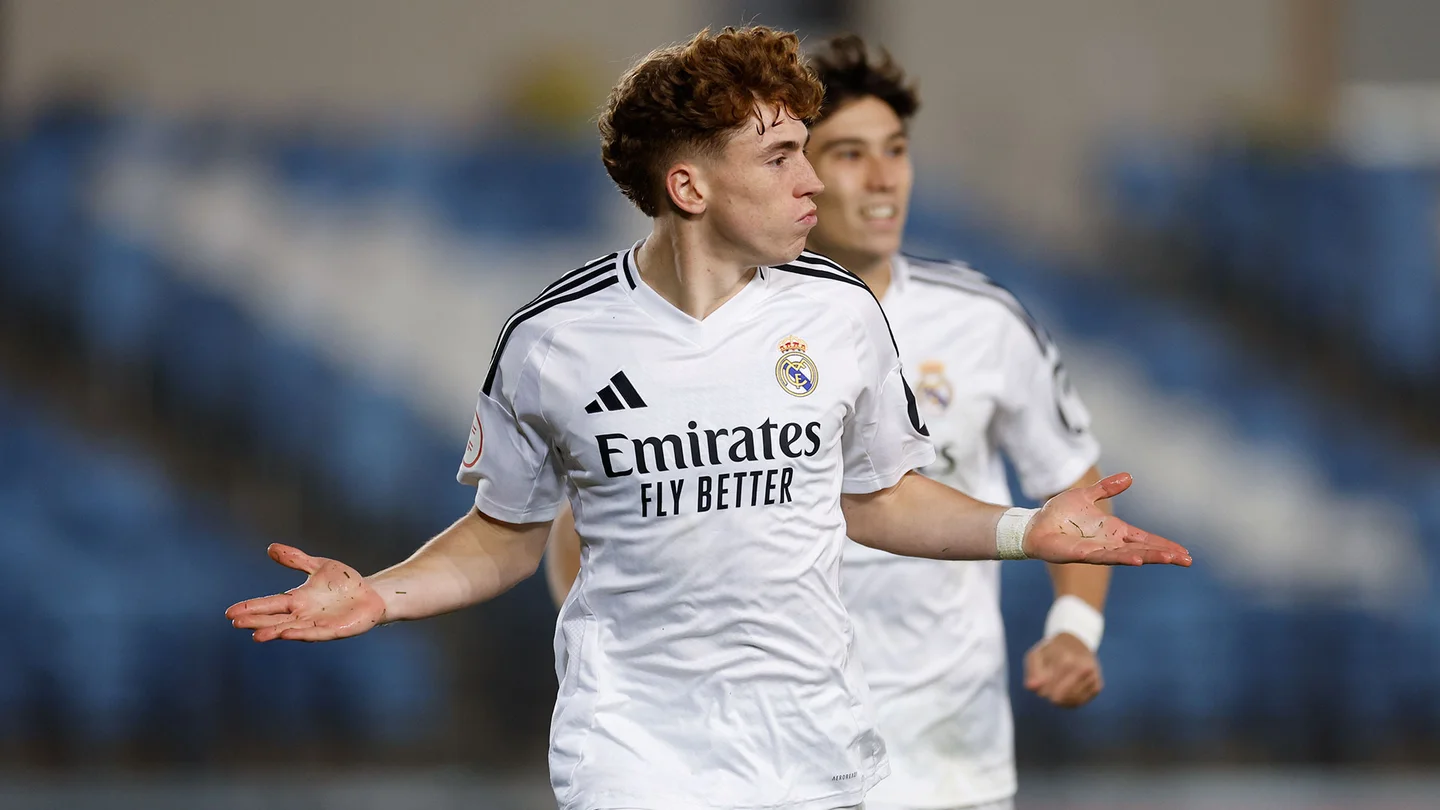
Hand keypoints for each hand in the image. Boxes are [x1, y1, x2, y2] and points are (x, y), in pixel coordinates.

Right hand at [225, 543, 386, 641]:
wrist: (371, 594)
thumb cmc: (344, 582)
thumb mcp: (319, 566)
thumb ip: (296, 559)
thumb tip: (271, 548)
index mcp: (297, 600)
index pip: (270, 604)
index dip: (251, 607)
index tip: (230, 612)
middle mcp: (303, 614)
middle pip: (275, 619)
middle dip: (257, 621)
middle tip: (236, 622)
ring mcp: (318, 624)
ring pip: (291, 629)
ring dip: (274, 632)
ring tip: (256, 635)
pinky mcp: (335, 630)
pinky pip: (316, 633)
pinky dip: (302, 634)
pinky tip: (288, 634)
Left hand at [1024, 473, 1189, 565]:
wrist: (1035, 524)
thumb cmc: (1059, 513)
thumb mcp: (1086, 495)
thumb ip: (1107, 488)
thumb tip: (1129, 477)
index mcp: (1113, 530)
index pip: (1144, 539)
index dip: (1163, 544)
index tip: (1184, 552)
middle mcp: (1109, 542)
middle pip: (1143, 549)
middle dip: (1164, 555)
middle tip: (1187, 560)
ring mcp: (1097, 550)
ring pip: (1129, 555)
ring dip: (1150, 557)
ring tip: (1171, 559)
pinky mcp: (1082, 554)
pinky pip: (1105, 556)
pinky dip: (1122, 557)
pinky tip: (1136, 560)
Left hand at [1024, 633, 1102, 707]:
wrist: (1076, 642)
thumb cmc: (1052, 651)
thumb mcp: (1037, 655)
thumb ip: (1032, 671)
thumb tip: (1031, 688)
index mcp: (1066, 660)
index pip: (1049, 690)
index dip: (1041, 690)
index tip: (1041, 683)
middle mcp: (1083, 669)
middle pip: (1059, 698)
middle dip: (1050, 695)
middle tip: (1049, 685)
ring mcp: (1092, 678)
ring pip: (1071, 702)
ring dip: (1061, 699)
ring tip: (1058, 687)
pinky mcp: (1098, 686)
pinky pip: (1081, 702)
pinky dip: (1071, 700)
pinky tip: (1068, 691)